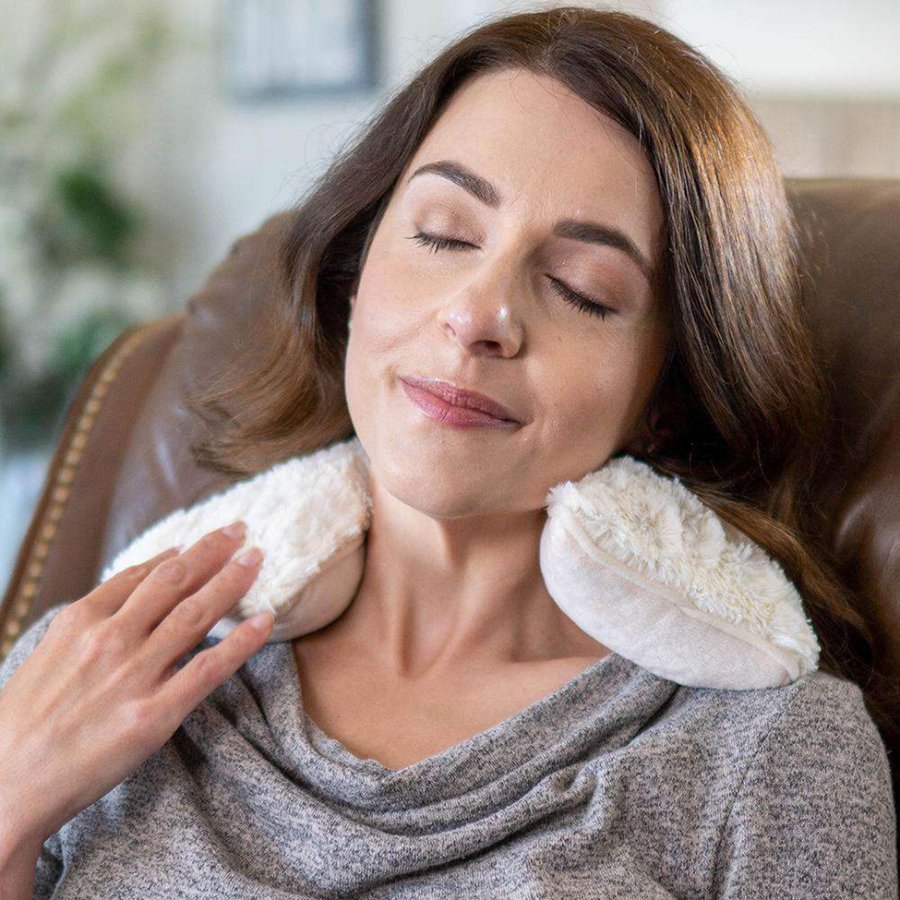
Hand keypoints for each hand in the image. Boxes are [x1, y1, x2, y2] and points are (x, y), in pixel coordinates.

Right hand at [0, 521, 271, 848]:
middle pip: (175, 581)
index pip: (144, 573)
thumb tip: (135, 585)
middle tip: (242, 530)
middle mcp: (111, 638)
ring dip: (232, 580)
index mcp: (81, 619)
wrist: (3, 785)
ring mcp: (135, 674)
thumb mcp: (49, 651)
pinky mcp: (155, 714)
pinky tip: (265, 620)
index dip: (183, 551)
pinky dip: (242, 641)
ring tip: (257, 558)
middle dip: (213, 550)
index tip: (208, 538)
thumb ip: (93, 618)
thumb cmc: (24, 720)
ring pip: (197, 613)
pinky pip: (209, 668)